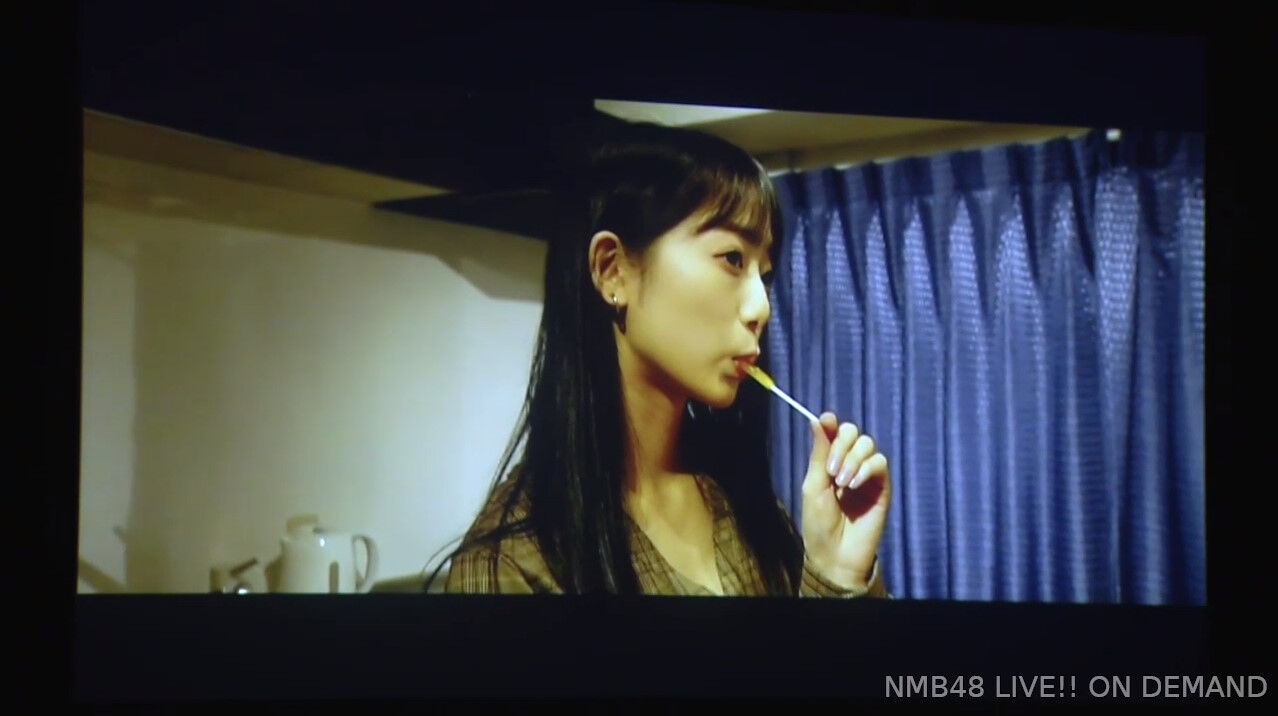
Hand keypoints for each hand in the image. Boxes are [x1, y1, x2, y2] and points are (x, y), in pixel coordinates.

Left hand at [800, 412, 891, 589]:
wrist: (835, 554)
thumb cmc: (819, 523)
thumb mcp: (814, 485)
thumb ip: (819, 453)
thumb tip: (819, 419)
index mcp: (830, 462)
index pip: (836, 432)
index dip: (832, 424)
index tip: (827, 421)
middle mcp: (850, 464)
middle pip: (853, 433)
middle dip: (841, 444)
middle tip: (831, 469)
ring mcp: (867, 475)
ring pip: (868, 445)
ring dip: (853, 459)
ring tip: (842, 482)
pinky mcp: (883, 487)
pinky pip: (880, 463)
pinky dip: (866, 469)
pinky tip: (853, 485)